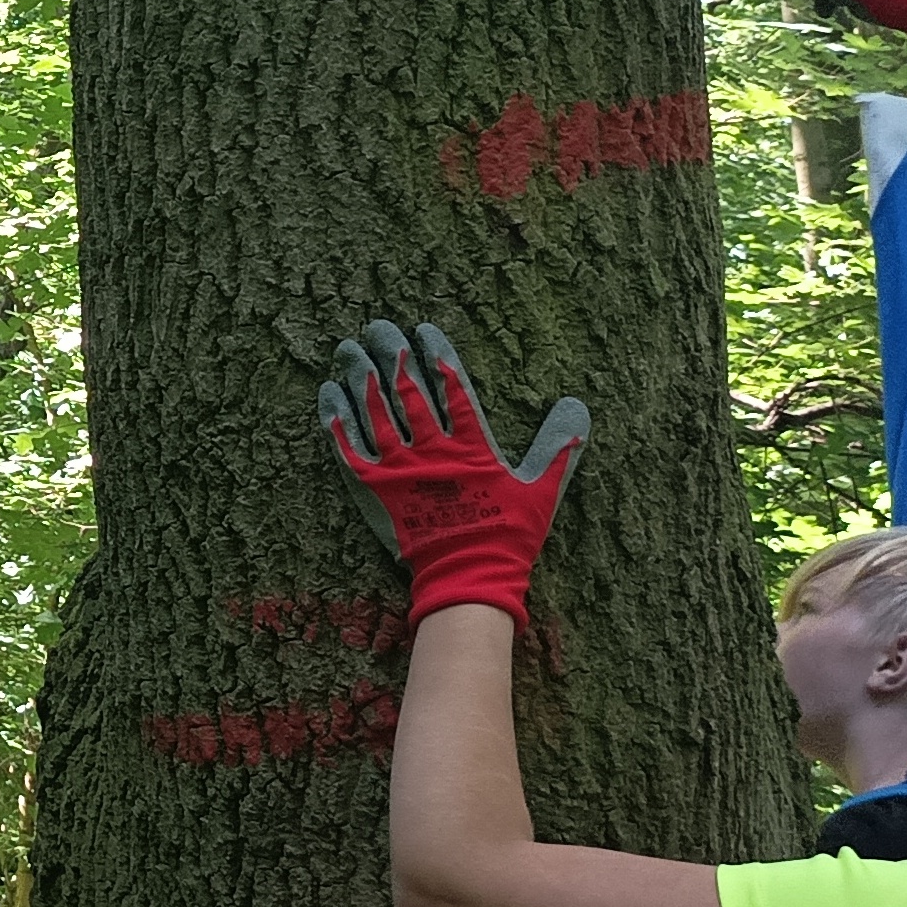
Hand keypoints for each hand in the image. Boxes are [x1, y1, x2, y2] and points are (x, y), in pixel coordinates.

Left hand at [318, 320, 589, 632]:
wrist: (467, 579)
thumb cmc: (508, 537)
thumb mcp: (542, 491)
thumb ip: (558, 448)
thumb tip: (579, 410)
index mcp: (471, 445)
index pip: (452, 387)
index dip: (437, 355)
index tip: (424, 330)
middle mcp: (431, 449)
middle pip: (407, 390)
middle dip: (391, 353)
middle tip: (378, 327)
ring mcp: (398, 469)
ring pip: (374, 412)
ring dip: (359, 377)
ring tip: (348, 349)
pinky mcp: (374, 490)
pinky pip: (349, 449)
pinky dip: (337, 421)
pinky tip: (328, 396)